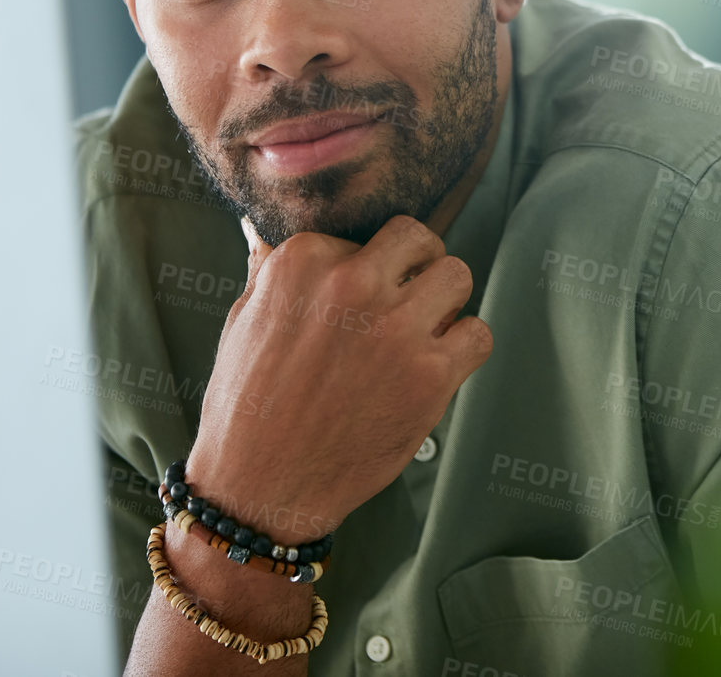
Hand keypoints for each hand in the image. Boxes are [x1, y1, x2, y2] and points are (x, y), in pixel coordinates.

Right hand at [183, 215, 491, 540]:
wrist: (260, 486)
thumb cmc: (247, 406)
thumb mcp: (242, 322)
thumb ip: (269, 273)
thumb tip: (264, 235)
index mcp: (304, 261)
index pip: (369, 235)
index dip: (371, 267)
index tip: (360, 299)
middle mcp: (354, 283)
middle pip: (421, 240)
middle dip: (419, 266)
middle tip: (408, 299)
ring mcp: (396, 328)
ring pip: (458, 276)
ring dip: (446, 302)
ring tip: (424, 331)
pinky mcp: (430, 374)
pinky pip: (478, 334)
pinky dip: (465, 348)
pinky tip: (440, 364)